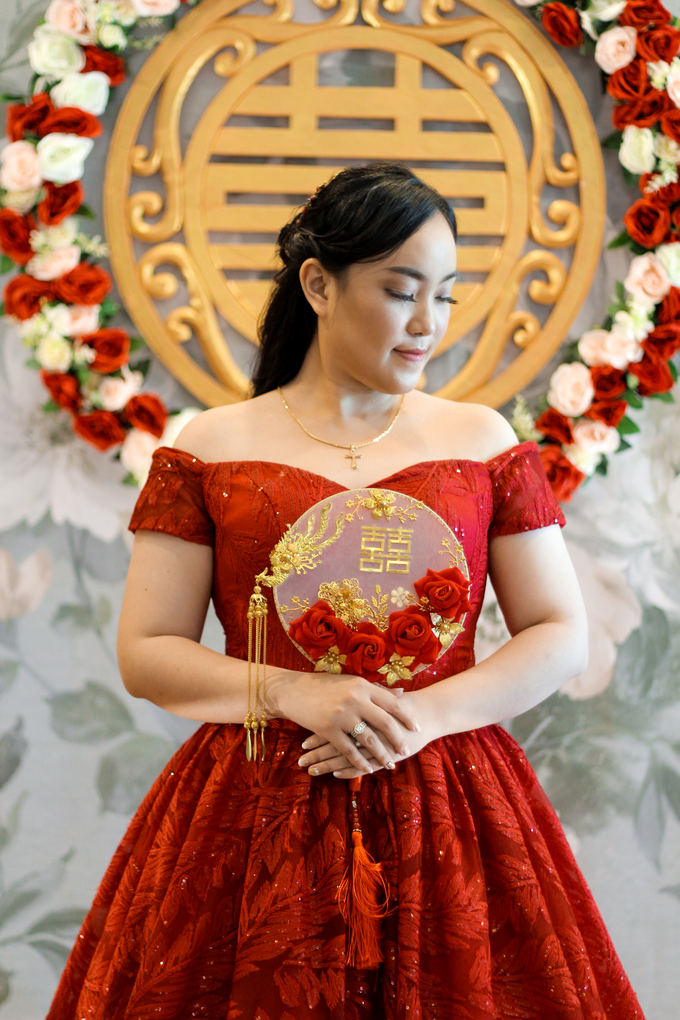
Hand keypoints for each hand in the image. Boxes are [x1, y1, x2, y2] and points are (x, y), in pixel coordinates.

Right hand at [267, 670, 420, 776]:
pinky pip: (349, 750)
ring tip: (390, 764)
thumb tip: (403, 693)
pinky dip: (360, 762)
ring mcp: (341, 715)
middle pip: (384, 722)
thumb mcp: (352, 683)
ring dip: (381, 754)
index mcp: (362, 686)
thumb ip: (377, 689)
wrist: (294, 691)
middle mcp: (355, 699)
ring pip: (368, 739)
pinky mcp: (328, 729)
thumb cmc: (326, 685)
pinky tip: (368, 769)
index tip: (416, 728)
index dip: (406, 717)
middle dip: (397, 739)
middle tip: (405, 750)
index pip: (391, 703)